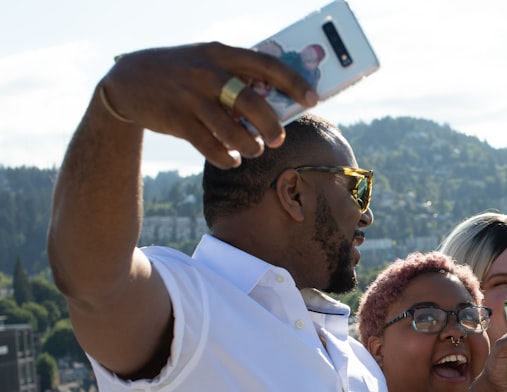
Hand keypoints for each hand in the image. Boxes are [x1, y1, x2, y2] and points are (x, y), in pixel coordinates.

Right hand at [99, 42, 318, 167]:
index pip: (267, 65)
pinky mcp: (177, 121)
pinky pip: (211, 147)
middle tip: (277, 138)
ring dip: (251, 146)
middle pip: (253, 103)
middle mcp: (207, 73)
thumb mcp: (207, 62)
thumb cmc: (182, 74)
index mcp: (221, 54)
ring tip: (254, 149)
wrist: (128, 81)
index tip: (313, 99)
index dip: (294, 83)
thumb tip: (277, 102)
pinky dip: (227, 157)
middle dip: (272, 126)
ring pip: (234, 131)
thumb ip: (238, 77)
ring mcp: (190, 98)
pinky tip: (232, 158)